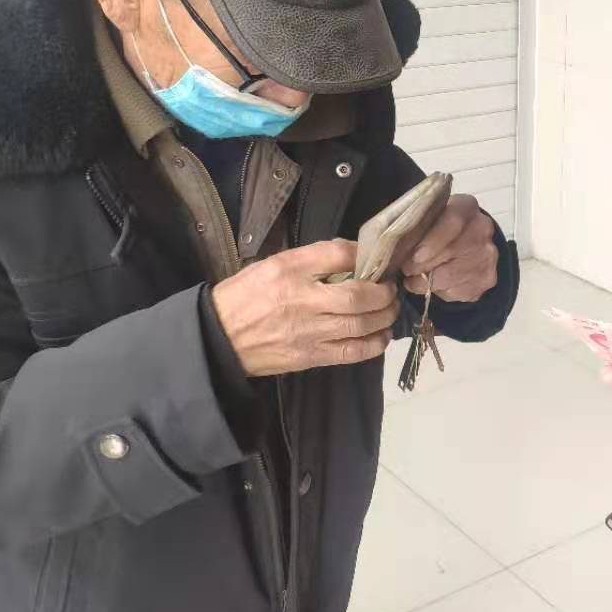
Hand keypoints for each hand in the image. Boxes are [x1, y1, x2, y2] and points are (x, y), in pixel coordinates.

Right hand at [212, 239, 399, 376]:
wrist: (220, 336)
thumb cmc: (247, 295)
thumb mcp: (273, 264)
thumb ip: (311, 257)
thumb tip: (351, 254)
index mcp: (289, 271)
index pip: (337, 255)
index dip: (363, 254)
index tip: (375, 258)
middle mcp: (302, 300)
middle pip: (358, 295)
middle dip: (383, 292)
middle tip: (391, 288)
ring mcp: (308, 332)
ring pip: (360, 325)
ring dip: (384, 316)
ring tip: (390, 309)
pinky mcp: (310, 357)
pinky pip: (351, 352)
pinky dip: (373, 345)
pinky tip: (382, 336)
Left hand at [401, 194, 498, 302]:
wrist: (469, 245)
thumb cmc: (439, 230)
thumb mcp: (429, 220)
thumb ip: (417, 228)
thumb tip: (396, 251)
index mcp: (465, 206)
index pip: (453, 221)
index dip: (433, 241)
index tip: (415, 256)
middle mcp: (482, 228)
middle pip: (451, 251)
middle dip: (423, 265)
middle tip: (407, 269)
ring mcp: (488, 255)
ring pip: (451, 276)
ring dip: (427, 282)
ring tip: (415, 279)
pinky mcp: (487, 278)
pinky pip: (458, 292)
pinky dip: (440, 292)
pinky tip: (435, 284)